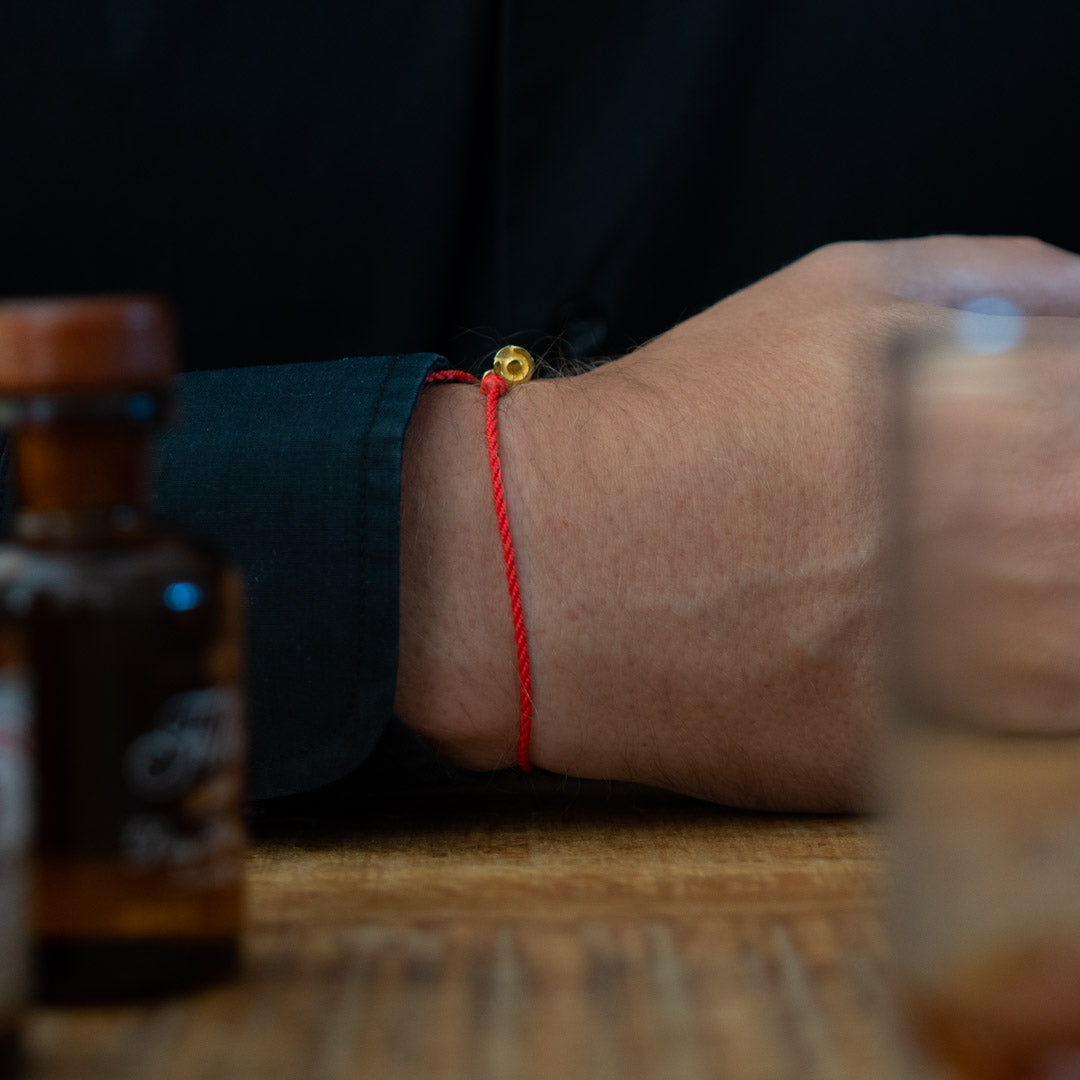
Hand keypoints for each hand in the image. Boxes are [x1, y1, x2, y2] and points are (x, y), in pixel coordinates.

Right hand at [395, 237, 1079, 809]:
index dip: (1077, 446)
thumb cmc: (682, 423)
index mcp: (1029, 428)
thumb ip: (999, 282)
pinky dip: (1016, 695)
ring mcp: (982, 677)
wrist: (554, 568)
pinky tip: (946, 649)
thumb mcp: (837, 291)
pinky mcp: (921, 758)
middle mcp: (1027, 560)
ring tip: (970, 582)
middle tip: (1001, 528)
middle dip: (1055, 533)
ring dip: (1047, 617)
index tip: (1046, 455)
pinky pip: (1029, 742)